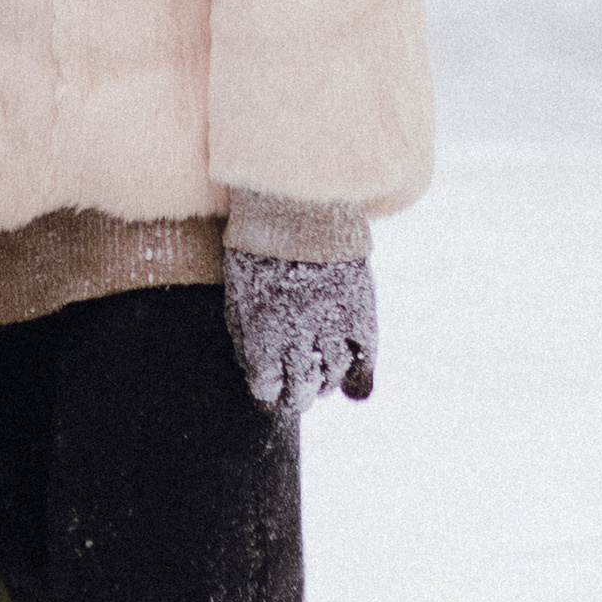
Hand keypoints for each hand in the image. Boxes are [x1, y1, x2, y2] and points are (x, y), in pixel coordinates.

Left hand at [223, 252, 376, 417]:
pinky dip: (360, 379)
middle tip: (299, 394)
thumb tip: (253, 370)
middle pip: (301, 389)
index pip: (267, 387)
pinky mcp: (360, 311)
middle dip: (298, 397)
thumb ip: (243, 335)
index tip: (270, 392)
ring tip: (321, 382)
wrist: (298, 205)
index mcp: (261, 333)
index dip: (268, 394)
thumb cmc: (259, 247)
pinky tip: (354, 387)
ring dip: (326, 385)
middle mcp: (297, 336)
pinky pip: (364, 358)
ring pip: (332, 376)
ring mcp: (332, 325)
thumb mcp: (237, 292)